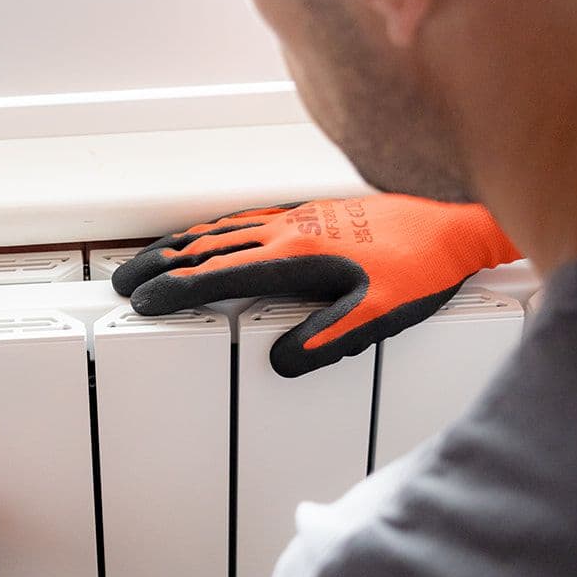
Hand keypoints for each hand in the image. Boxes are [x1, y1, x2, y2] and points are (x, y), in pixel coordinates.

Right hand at [112, 195, 520, 376]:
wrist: (455, 223)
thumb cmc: (421, 268)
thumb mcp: (378, 314)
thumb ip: (327, 338)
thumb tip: (279, 361)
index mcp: (295, 258)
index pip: (218, 275)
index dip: (175, 291)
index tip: (141, 302)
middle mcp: (288, 232)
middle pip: (208, 248)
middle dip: (159, 265)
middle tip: (122, 281)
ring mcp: (297, 219)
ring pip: (223, 229)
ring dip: (179, 245)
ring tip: (149, 259)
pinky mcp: (311, 214)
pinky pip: (246, 220)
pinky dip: (214, 229)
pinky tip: (209, 236)